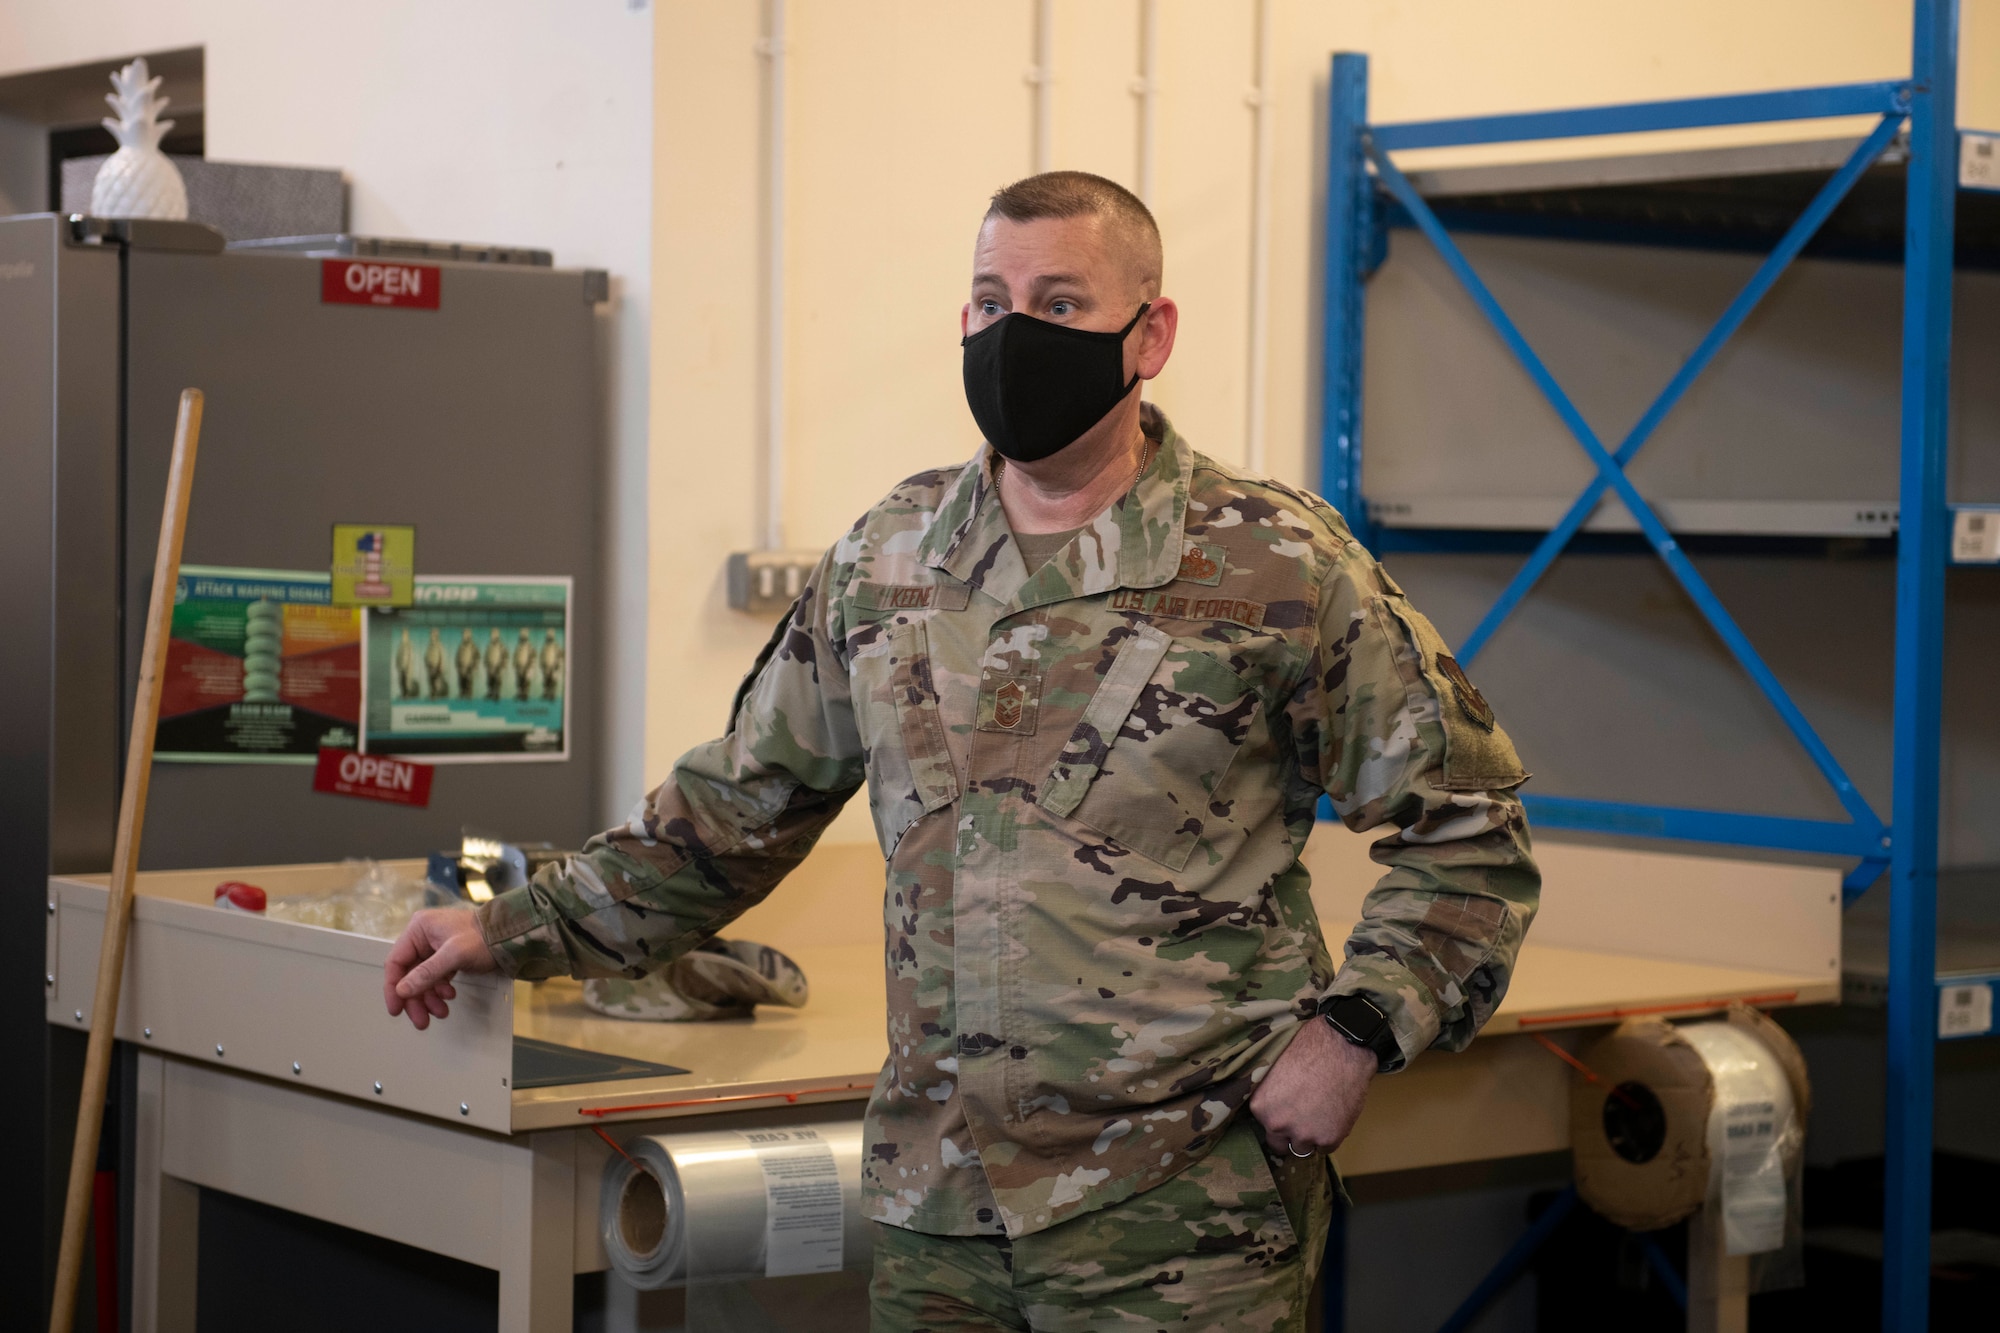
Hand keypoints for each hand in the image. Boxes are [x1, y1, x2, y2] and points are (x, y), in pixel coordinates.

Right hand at [384, 908, 497, 1030]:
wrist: (511, 936)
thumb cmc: (484, 938)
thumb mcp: (454, 955)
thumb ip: (427, 973)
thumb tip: (402, 991)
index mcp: (419, 929)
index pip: (395, 962)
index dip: (393, 988)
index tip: (396, 1009)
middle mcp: (423, 937)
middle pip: (408, 974)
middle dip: (415, 999)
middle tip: (422, 1021)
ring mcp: (434, 947)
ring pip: (422, 979)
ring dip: (429, 998)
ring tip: (441, 1012)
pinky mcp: (446, 957)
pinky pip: (436, 978)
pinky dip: (440, 991)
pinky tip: (450, 997)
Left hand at [1249, 1015, 1376, 1155]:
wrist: (1342, 1047)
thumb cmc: (1308, 1048)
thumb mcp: (1274, 1069)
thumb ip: (1269, 1095)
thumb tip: (1271, 1106)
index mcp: (1261, 1107)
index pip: (1265, 1127)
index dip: (1279, 1118)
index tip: (1289, 1110)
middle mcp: (1278, 1124)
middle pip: (1281, 1144)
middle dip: (1290, 1134)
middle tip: (1304, 1117)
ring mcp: (1304, 1134)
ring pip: (1304, 1148)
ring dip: (1311, 1137)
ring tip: (1321, 1114)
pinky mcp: (1329, 1138)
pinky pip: (1327, 1147)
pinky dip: (1331, 1134)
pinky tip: (1334, 1114)